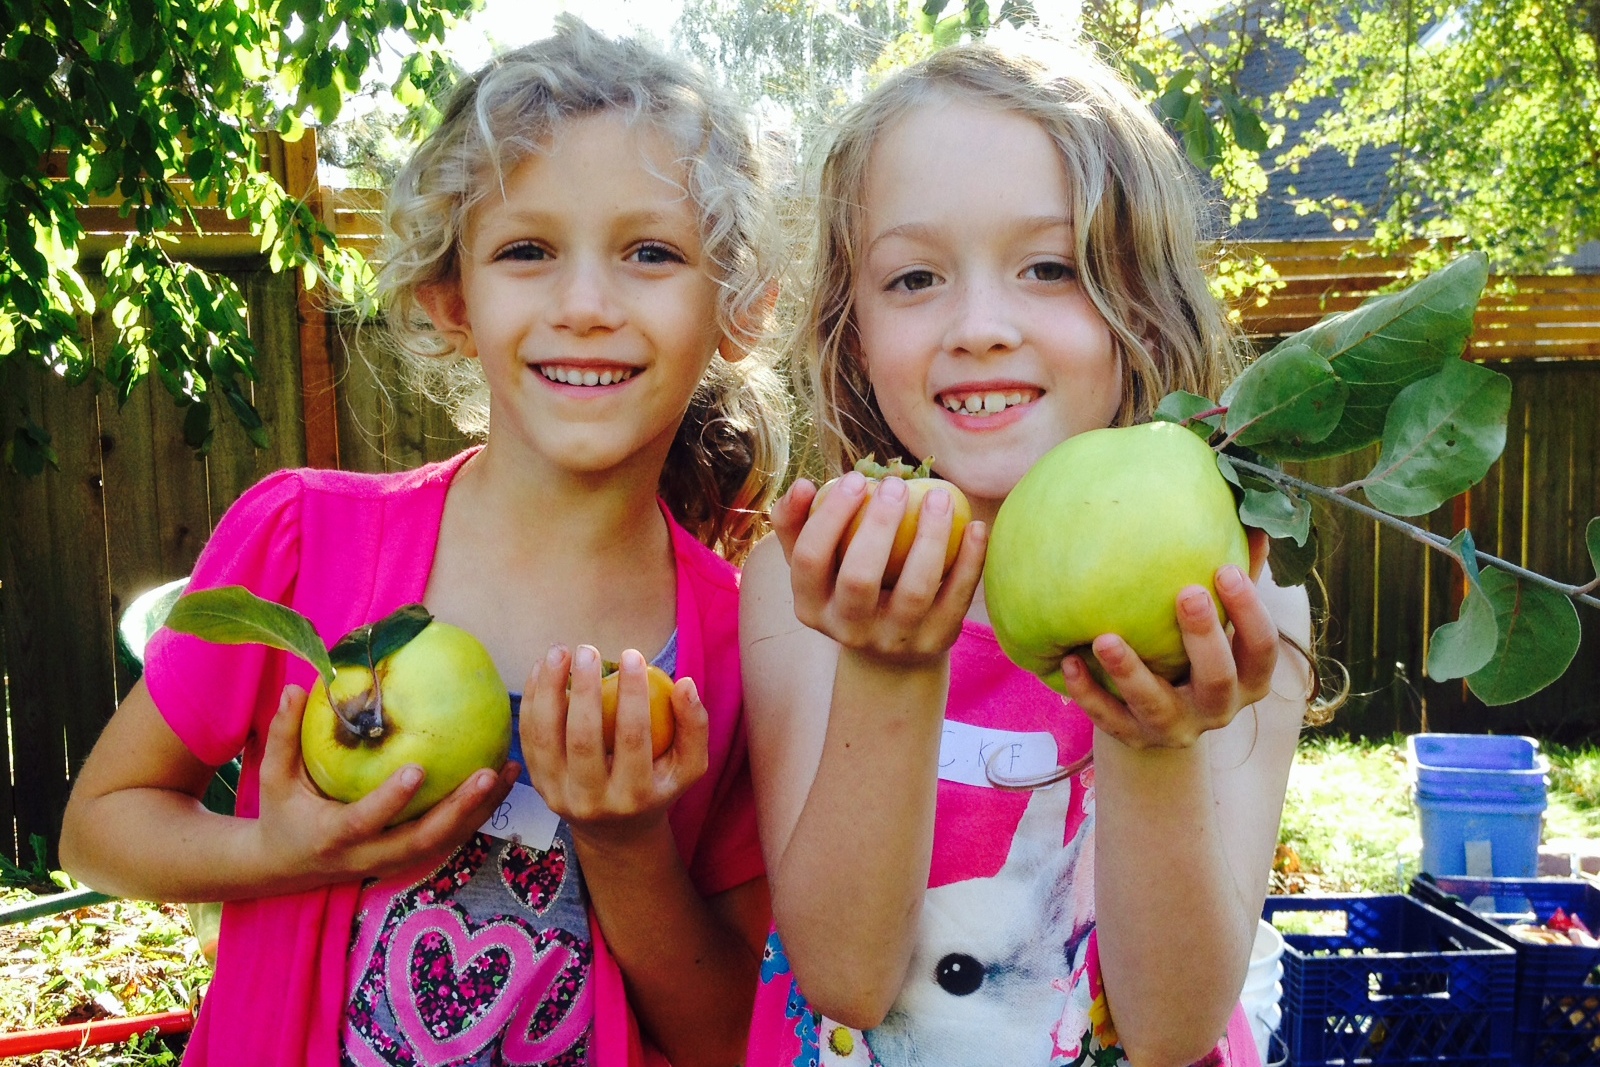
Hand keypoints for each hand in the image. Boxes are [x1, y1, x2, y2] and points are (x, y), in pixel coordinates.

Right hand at [251, 685, 518, 884]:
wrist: (283, 867)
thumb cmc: (281, 814)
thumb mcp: (273, 778)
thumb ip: (282, 736)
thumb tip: (297, 688)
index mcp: (333, 835)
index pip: (365, 820)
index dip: (391, 800)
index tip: (417, 770)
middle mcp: (368, 854)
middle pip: (422, 841)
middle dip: (459, 811)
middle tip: (488, 774)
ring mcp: (391, 861)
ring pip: (443, 844)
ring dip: (479, 813)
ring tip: (508, 772)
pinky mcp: (407, 859)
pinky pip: (447, 840)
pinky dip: (476, 815)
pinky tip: (501, 782)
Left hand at [520, 645, 708, 843]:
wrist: (616, 830)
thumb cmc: (658, 785)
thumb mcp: (688, 766)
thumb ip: (694, 726)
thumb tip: (685, 683)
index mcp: (635, 797)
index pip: (634, 739)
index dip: (633, 695)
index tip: (632, 654)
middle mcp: (592, 802)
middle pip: (582, 740)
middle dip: (584, 689)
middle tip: (588, 649)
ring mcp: (559, 795)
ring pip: (545, 738)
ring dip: (548, 690)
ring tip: (559, 651)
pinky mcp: (538, 785)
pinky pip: (529, 738)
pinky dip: (532, 701)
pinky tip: (542, 669)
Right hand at [772, 473, 985, 664]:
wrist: (889, 653)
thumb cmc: (846, 586)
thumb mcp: (818, 565)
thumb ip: (800, 524)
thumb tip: (804, 485)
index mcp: (811, 606)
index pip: (811, 559)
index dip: (830, 516)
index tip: (855, 479)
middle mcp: (848, 629)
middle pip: (859, 578)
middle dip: (877, 526)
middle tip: (895, 485)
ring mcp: (894, 640)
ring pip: (914, 590)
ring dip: (930, 538)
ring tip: (940, 497)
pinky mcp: (934, 642)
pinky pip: (955, 599)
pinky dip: (969, 562)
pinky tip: (975, 526)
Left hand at [1062, 530, 1278, 749]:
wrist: (1158, 723)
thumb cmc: (1193, 655)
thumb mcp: (1220, 627)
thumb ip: (1236, 579)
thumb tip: (1253, 520)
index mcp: (1248, 679)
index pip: (1261, 648)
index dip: (1249, 612)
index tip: (1225, 569)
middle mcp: (1217, 709)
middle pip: (1218, 678)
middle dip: (1203, 638)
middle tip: (1186, 594)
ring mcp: (1175, 728)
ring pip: (1156, 705)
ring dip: (1130, 672)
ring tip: (1105, 638)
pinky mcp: (1133, 738)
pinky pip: (1109, 718)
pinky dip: (1088, 692)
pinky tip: (1068, 661)